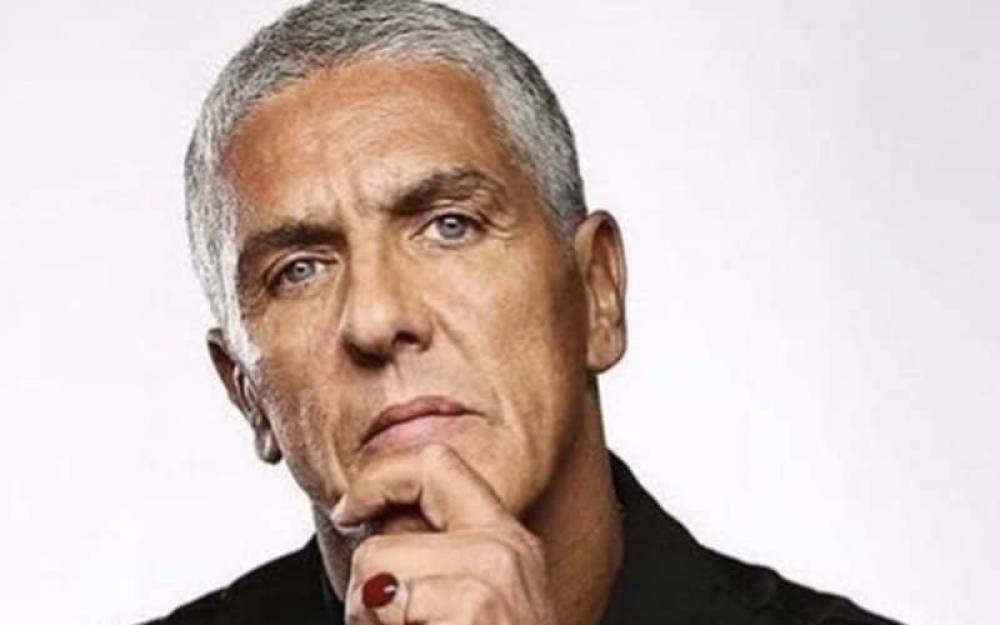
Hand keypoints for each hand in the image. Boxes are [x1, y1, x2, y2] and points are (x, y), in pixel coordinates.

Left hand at [331, 444, 557, 624]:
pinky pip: (383, 599)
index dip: (382, 476)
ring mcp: (497, 573)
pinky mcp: (476, 605)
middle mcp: (509, 546)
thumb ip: (434, 557)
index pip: (439, 463)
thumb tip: (371, 518)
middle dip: (368, 568)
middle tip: (382, 617)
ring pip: (376, 561)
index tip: (351, 511)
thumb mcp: (468, 603)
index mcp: (509, 540)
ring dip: (366, 615)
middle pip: (395, 515)